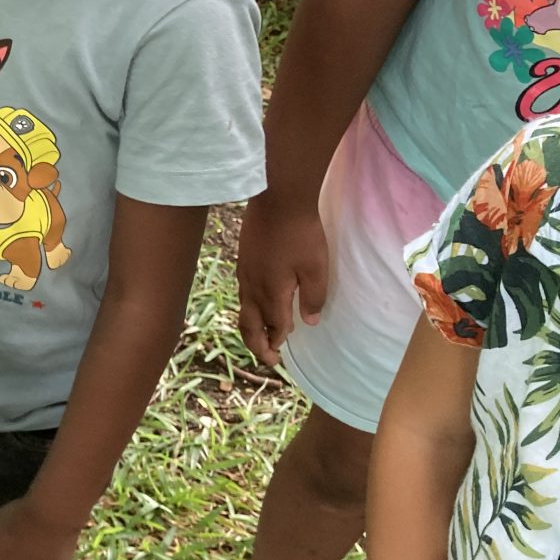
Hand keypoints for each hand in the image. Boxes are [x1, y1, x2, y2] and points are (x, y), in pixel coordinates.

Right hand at [236, 189, 328, 367]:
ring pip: (243, 310)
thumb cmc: (301, 234)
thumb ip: (313, 297)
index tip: (283, 352)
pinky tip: (258, 304)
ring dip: (251, 328)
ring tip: (260, 337)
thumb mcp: (316, 268)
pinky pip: (243, 294)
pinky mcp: (243, 261)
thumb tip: (309, 322)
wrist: (277, 199)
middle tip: (267, 359)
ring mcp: (244, 274)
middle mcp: (252, 288)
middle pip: (249, 325)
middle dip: (257, 345)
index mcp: (270, 293)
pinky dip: (249, 309)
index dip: (278, 341)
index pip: (273, 326)